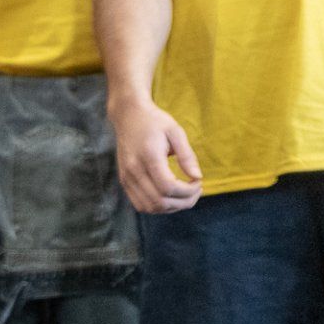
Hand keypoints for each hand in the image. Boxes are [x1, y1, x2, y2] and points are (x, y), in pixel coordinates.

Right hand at [109, 96, 202, 213]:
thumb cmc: (155, 121)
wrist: (128, 116)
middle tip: (196, 190)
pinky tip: (169, 196)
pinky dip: (158, 206)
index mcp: (148, 156)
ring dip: (171, 207)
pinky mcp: (124, 181)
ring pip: (150, 207)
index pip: (169, 187)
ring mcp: (127, 177)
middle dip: (184, 202)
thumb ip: (187, 155)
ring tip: (184, 195)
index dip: (188, 191)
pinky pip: (141, 204)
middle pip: (160, 201)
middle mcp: (134, 170)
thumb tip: (197, 177)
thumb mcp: (176, 132)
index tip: (198, 181)